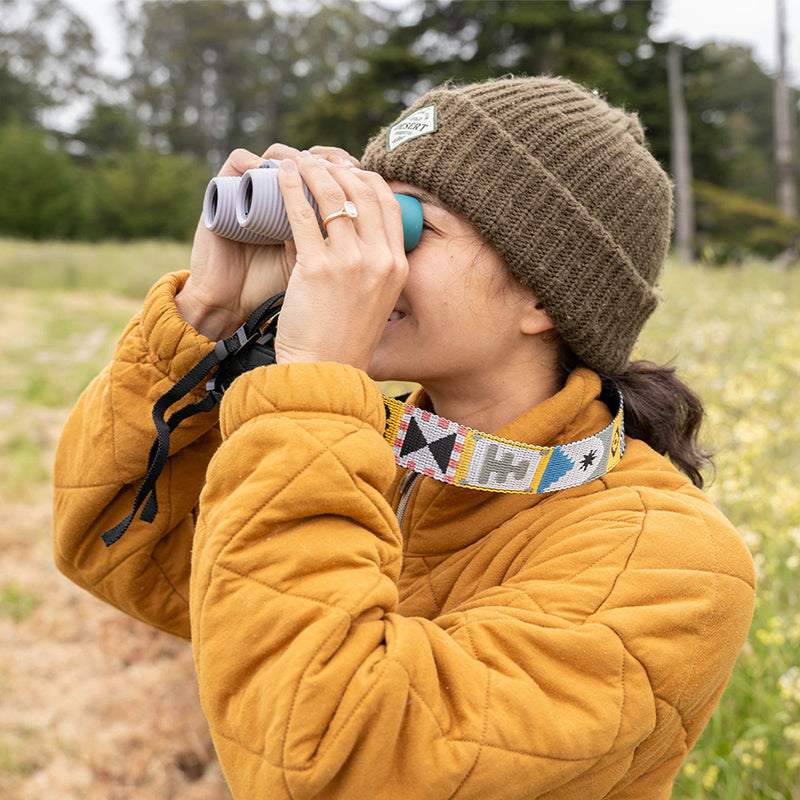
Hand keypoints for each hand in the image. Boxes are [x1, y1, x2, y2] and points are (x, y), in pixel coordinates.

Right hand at [176, 144, 359, 340]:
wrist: (234, 311)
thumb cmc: (286, 302)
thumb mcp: (323, 274)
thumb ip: (349, 252)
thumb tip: (383, 234)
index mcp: (309, 212)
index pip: (334, 174)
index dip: (353, 172)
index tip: (368, 179)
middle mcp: (282, 196)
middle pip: (310, 156)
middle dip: (330, 160)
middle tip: (344, 166)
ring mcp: (252, 192)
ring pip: (277, 152)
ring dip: (298, 154)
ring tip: (313, 165)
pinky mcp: (224, 194)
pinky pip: (239, 161)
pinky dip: (256, 160)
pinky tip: (278, 169)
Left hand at [274, 153, 407, 369]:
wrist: (325, 372)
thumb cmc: (343, 338)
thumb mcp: (373, 298)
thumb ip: (369, 264)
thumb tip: (348, 229)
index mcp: (397, 266)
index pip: (388, 203)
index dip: (365, 178)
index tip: (345, 171)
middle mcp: (380, 260)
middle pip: (364, 191)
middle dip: (338, 168)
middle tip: (316, 162)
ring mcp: (351, 263)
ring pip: (333, 196)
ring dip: (312, 171)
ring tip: (295, 163)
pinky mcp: (318, 269)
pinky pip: (302, 214)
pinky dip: (289, 188)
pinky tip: (280, 176)